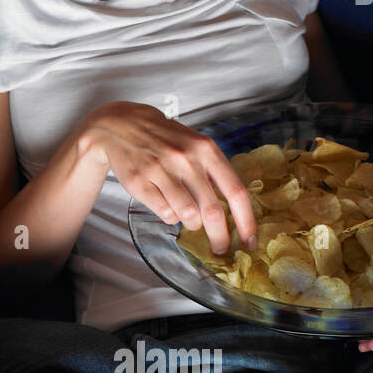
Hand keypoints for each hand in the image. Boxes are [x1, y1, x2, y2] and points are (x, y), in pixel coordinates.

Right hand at [78, 102, 256, 254]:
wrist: (121, 125)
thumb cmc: (165, 139)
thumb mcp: (196, 145)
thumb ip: (214, 172)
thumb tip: (234, 210)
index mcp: (206, 149)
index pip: (235, 191)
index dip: (246, 221)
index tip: (250, 242)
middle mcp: (185, 159)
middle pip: (212, 211)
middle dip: (220, 237)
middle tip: (220, 247)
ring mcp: (160, 170)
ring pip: (188, 215)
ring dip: (192, 224)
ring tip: (188, 217)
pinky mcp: (139, 182)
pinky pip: (165, 214)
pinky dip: (170, 217)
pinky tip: (167, 204)